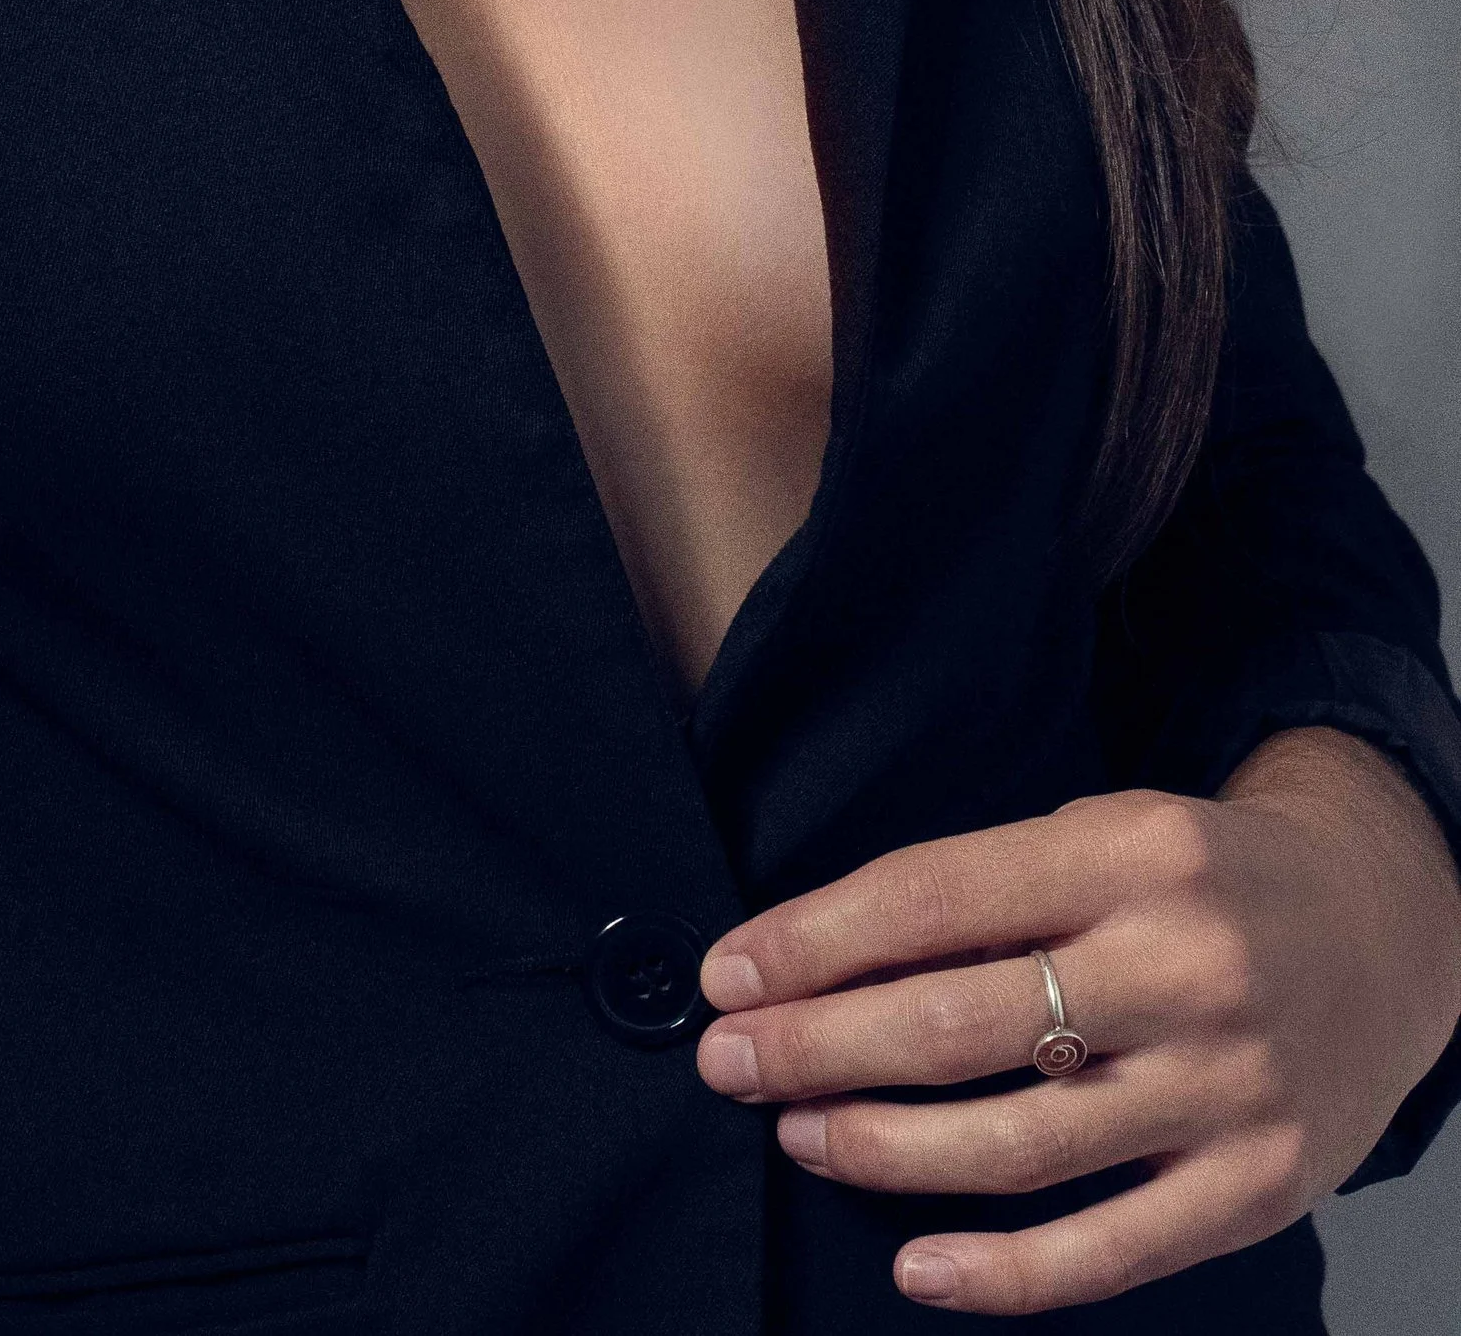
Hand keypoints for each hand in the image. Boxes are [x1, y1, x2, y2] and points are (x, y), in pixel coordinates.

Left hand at [692, 729, 1460, 1312]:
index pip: (933, 898)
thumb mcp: (1100, 837)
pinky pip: (1108, 1249)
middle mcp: (1180, 968)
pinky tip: (916, 1264)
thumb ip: (983, 895)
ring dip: (883, 1149)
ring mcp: (1224, 1087)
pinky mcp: (1256, 1188)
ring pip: (1016, 1143)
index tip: (728, 974)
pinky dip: (1002, 1272)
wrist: (1381, 934)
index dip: (814, 943)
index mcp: (1129, 853)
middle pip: (957, 1023)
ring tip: (800, 1134)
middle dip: (817, 1047)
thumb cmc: (1200, 884)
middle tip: (729, 1062)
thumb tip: (815, 961)